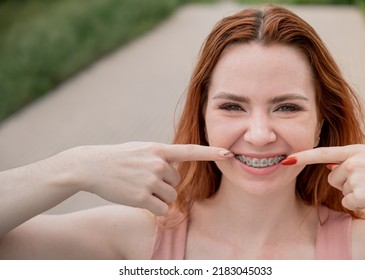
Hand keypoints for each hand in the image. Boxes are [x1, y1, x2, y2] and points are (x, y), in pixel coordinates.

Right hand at [66, 142, 231, 214]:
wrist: (91, 166)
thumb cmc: (117, 157)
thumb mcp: (141, 149)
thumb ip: (160, 156)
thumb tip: (175, 170)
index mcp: (158, 149)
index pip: (190, 151)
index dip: (211, 152)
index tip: (228, 153)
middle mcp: (157, 163)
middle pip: (176, 182)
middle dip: (164, 184)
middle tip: (143, 179)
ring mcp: (150, 180)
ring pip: (170, 196)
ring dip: (158, 197)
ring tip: (138, 187)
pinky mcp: (142, 197)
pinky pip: (160, 208)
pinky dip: (152, 208)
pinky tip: (136, 198)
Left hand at [282, 144, 364, 210]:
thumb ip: (350, 159)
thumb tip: (328, 167)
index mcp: (355, 151)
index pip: (322, 153)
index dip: (302, 157)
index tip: (286, 161)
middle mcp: (353, 162)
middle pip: (332, 178)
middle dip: (346, 182)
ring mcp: (355, 178)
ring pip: (340, 190)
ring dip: (354, 192)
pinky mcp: (359, 195)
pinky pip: (347, 202)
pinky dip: (358, 203)